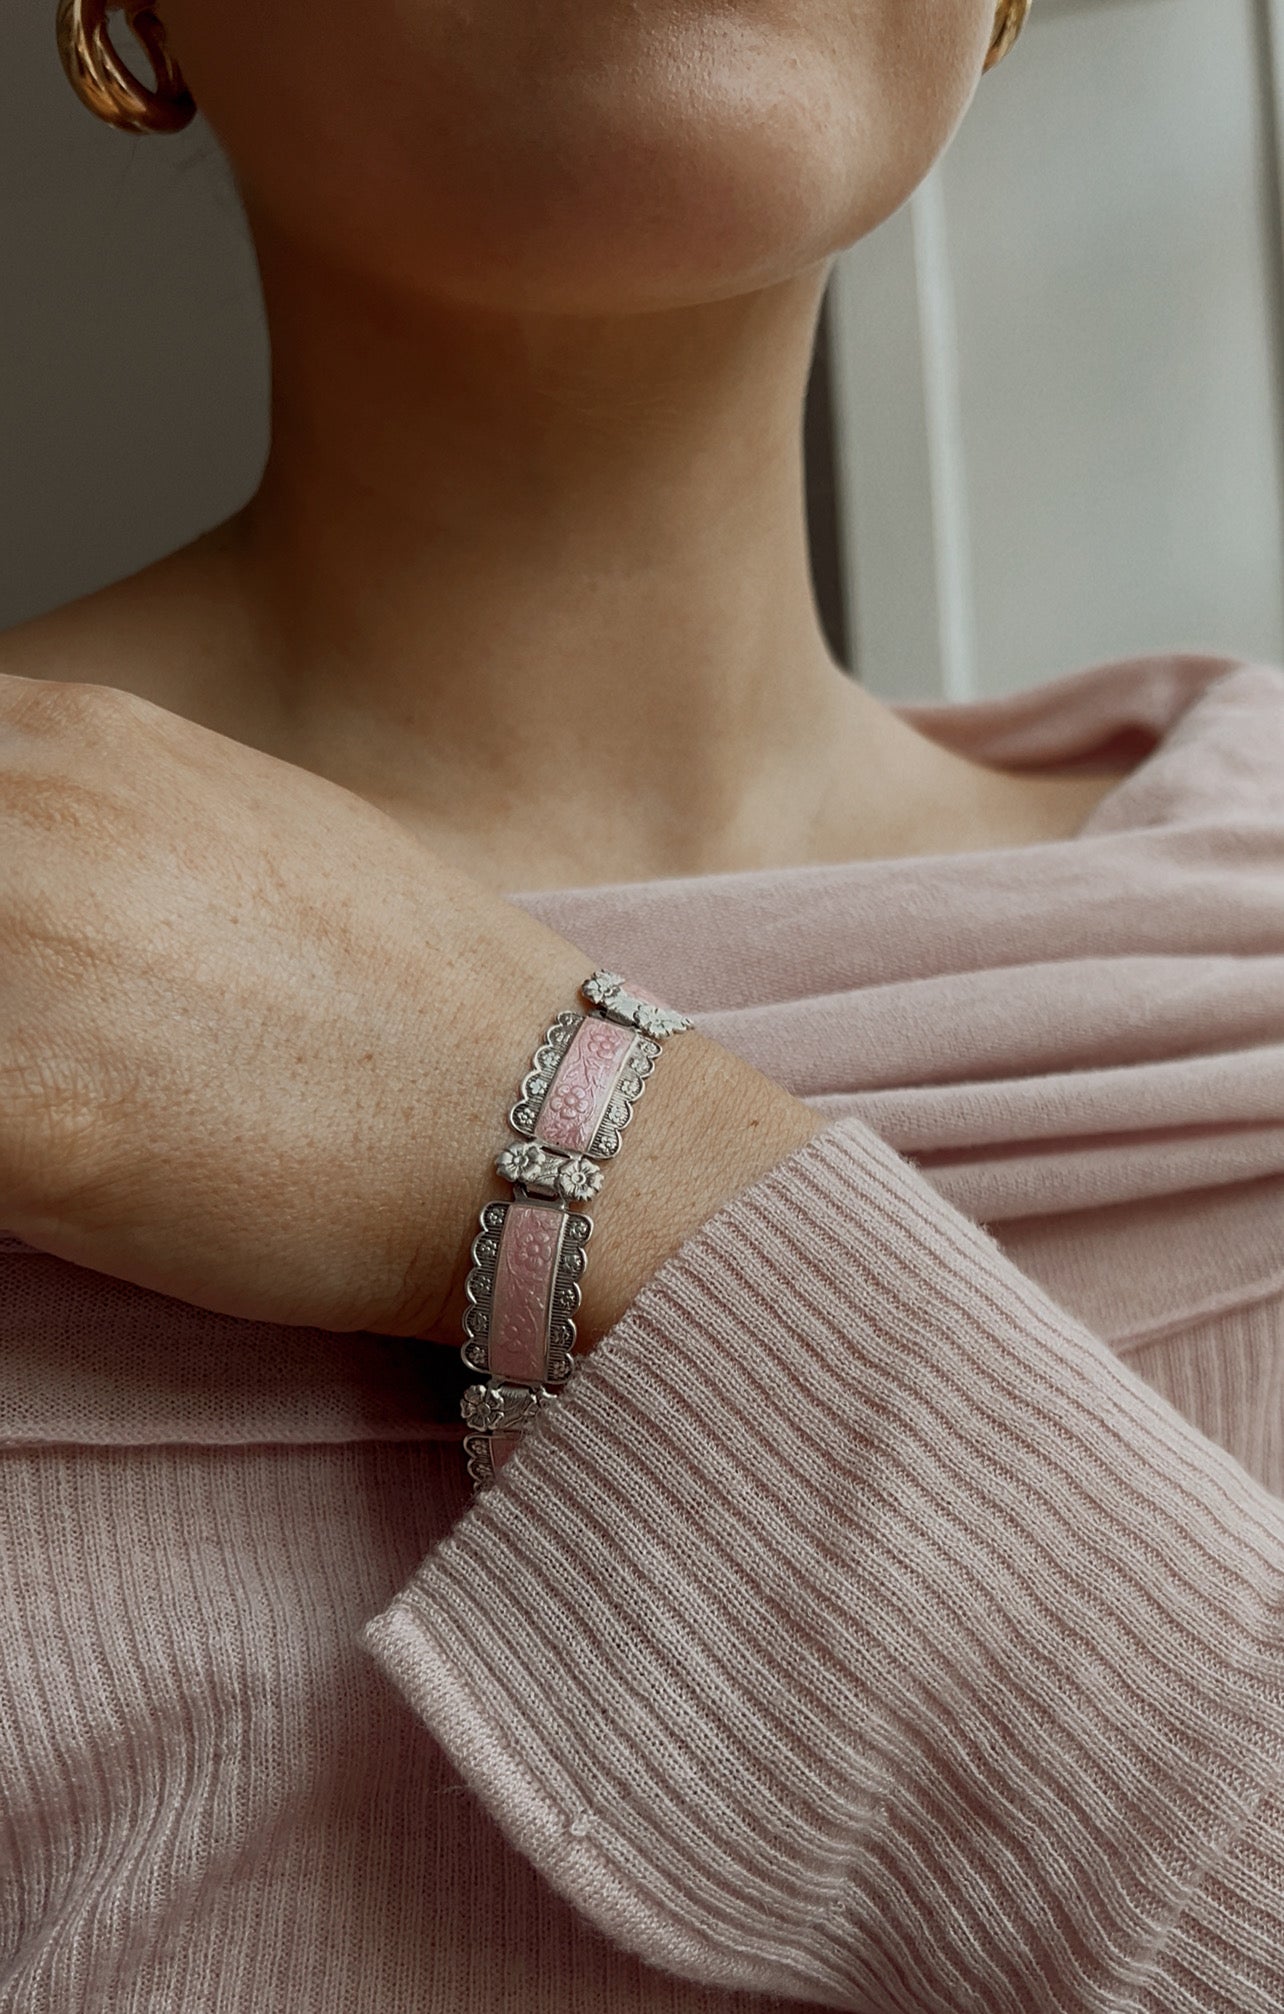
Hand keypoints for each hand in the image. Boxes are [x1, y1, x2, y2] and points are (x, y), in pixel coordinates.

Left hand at [0, 676, 818, 1347]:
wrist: (554, 1127)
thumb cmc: (414, 1005)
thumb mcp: (238, 842)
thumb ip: (78, 835)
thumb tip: (16, 892)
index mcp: (72, 735)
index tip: (8, 990)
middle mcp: (26, 814)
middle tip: (36, 1057)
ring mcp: (21, 955)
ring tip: (46, 1129)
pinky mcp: (30, 1116)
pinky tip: (42, 1190)